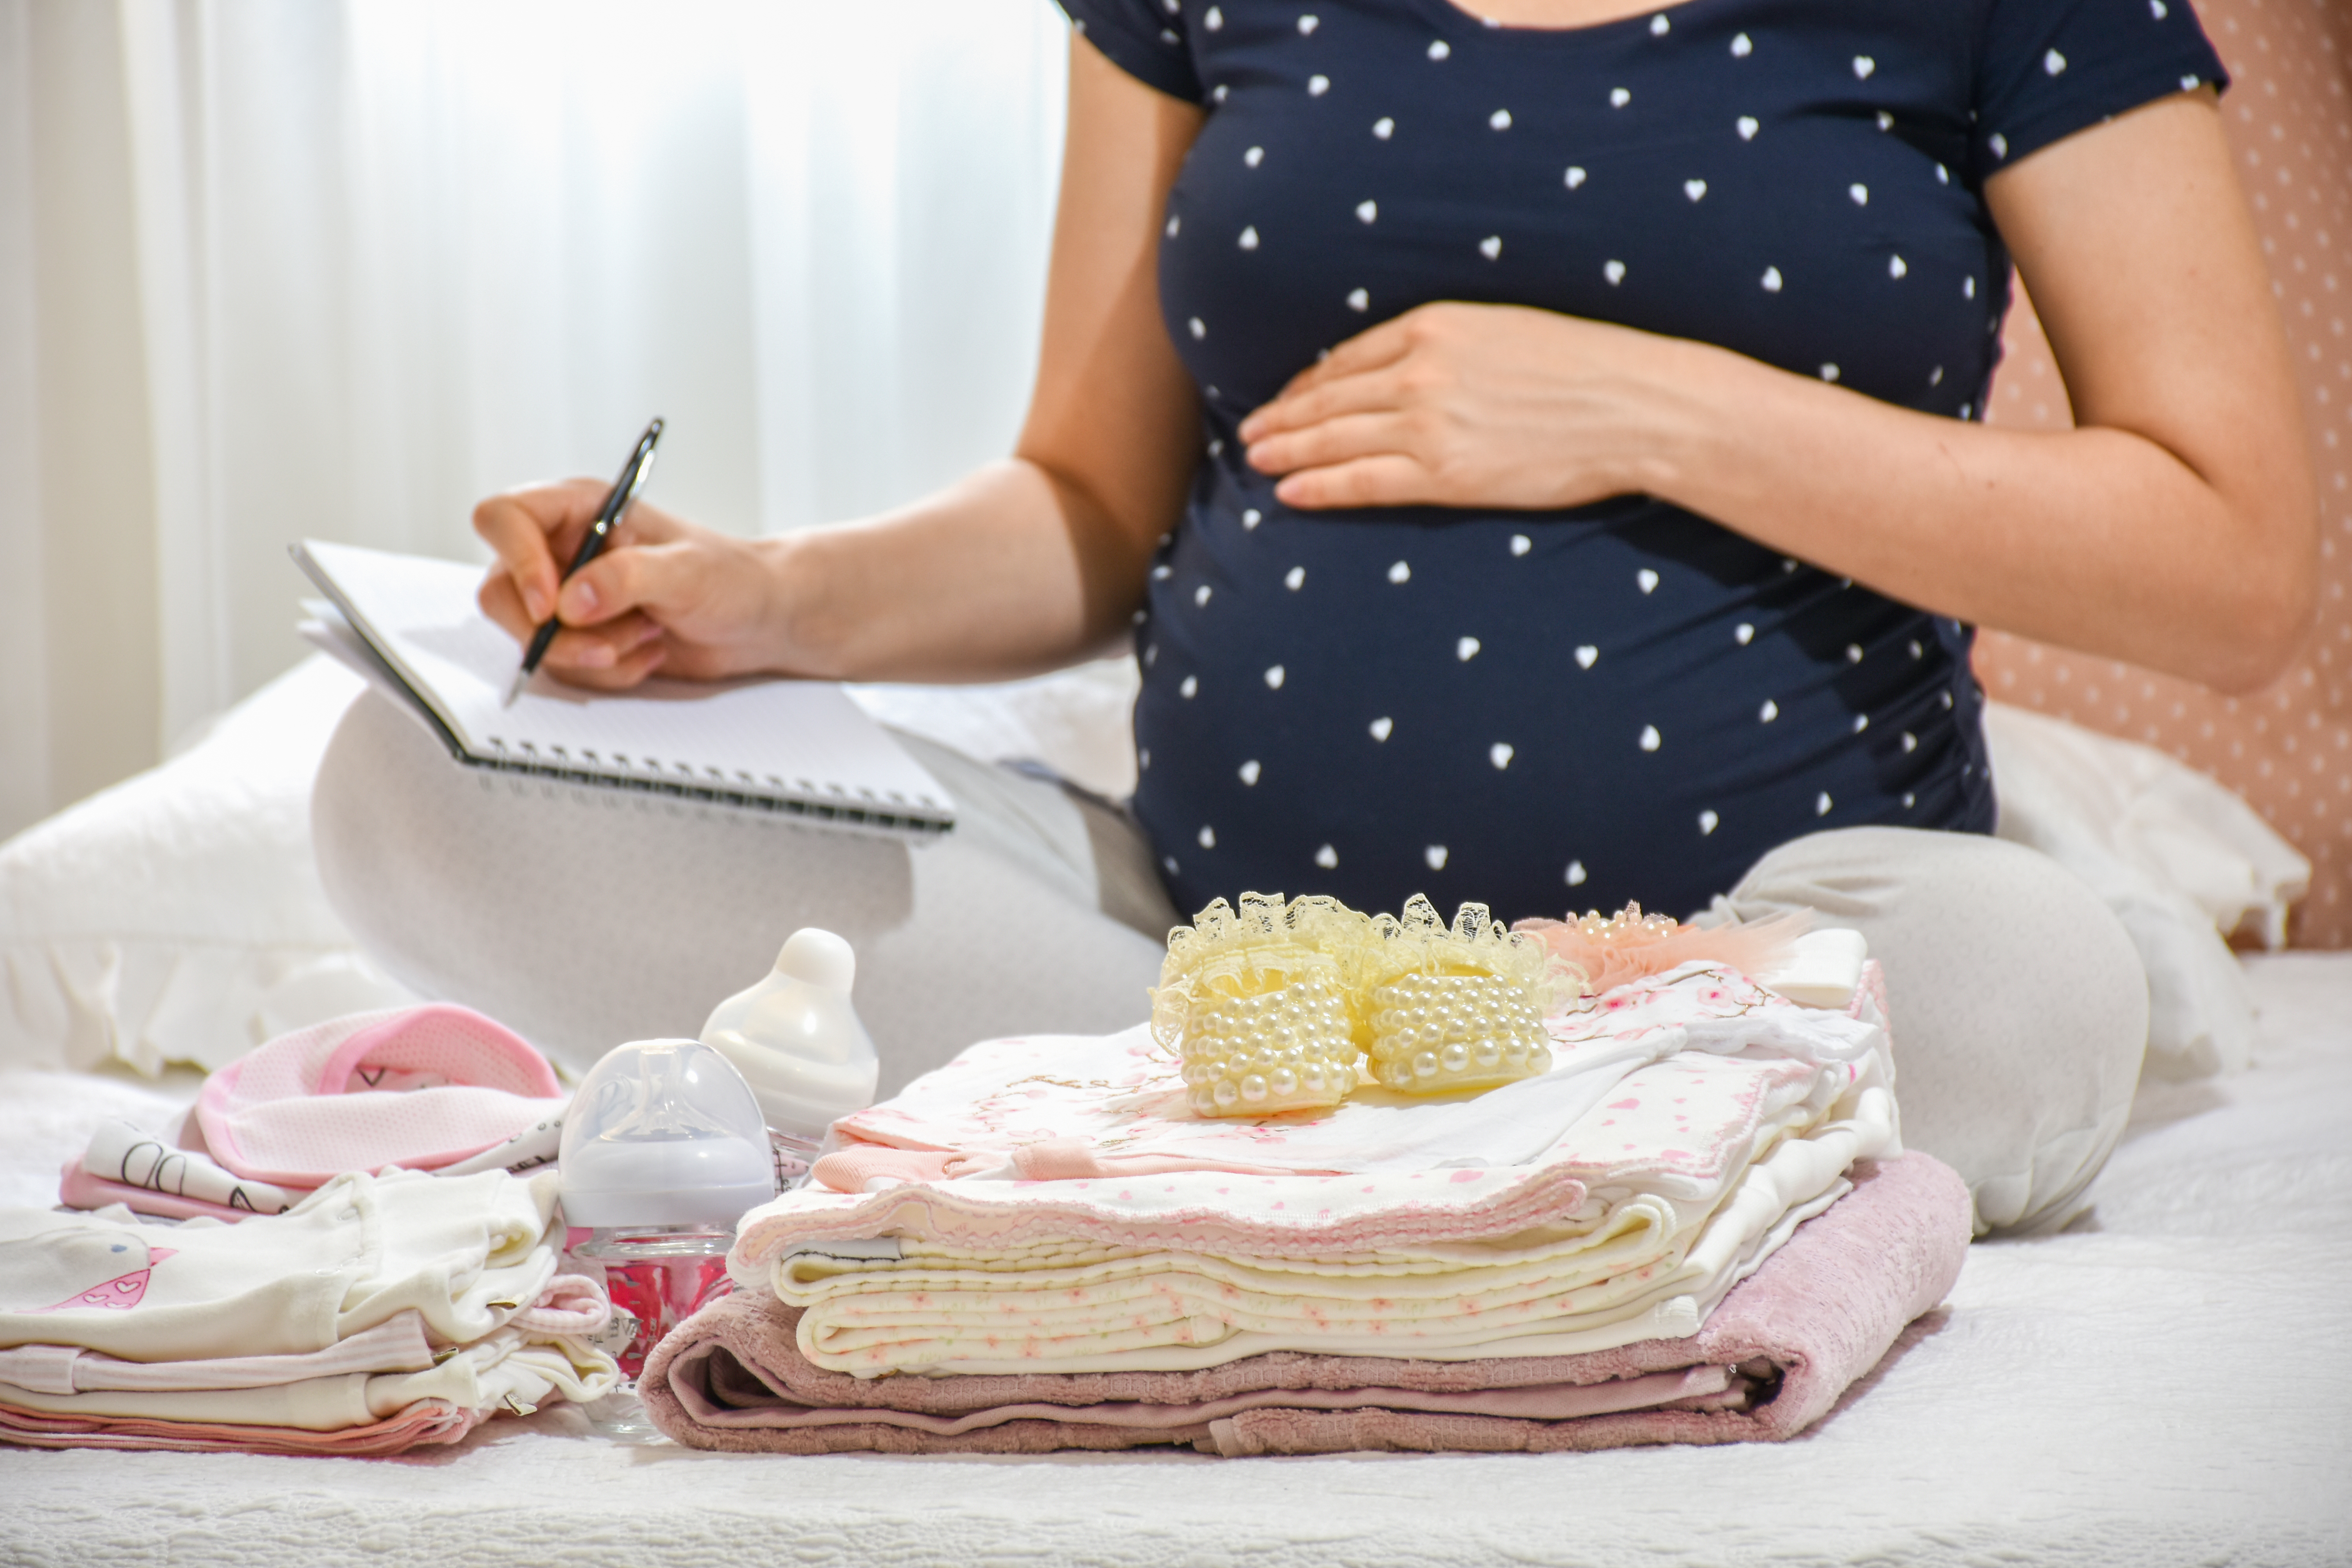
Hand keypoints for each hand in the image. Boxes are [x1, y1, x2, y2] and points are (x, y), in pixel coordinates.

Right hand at [474, 480, 787, 689]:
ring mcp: (567, 598)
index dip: (516, 562)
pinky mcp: (580, 638)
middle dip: (551, 633)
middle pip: (500, 593)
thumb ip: (628, 578)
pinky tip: (649, 652)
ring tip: (648, 636)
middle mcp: (562, 550)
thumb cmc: (732, 577)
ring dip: (590, 654)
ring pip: (531, 639)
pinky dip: (608, 672)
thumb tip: (571, 603)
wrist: (758, 619)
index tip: (552, 606)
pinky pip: (564, 668)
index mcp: (578, 509)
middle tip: (605, 646)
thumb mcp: (687, 570)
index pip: (503, 518)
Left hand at [1236, 302, 1709, 510]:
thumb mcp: (1503, 329)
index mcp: (1435, 326)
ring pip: (1334, 439)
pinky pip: (1361, 481)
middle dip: (1283, 417)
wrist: (1633, 405)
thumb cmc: (1582, 366)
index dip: (1308, 381)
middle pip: (1329, 398)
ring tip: (1256, 459)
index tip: (1287, 397)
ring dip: (1287, 450)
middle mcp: (1421, 372)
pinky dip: (1319, 486)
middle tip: (1249, 433)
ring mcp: (1429, 424)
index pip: (1348, 357)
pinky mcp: (1446, 473)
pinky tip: (1289, 492)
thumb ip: (1449, 344)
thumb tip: (1407, 364)